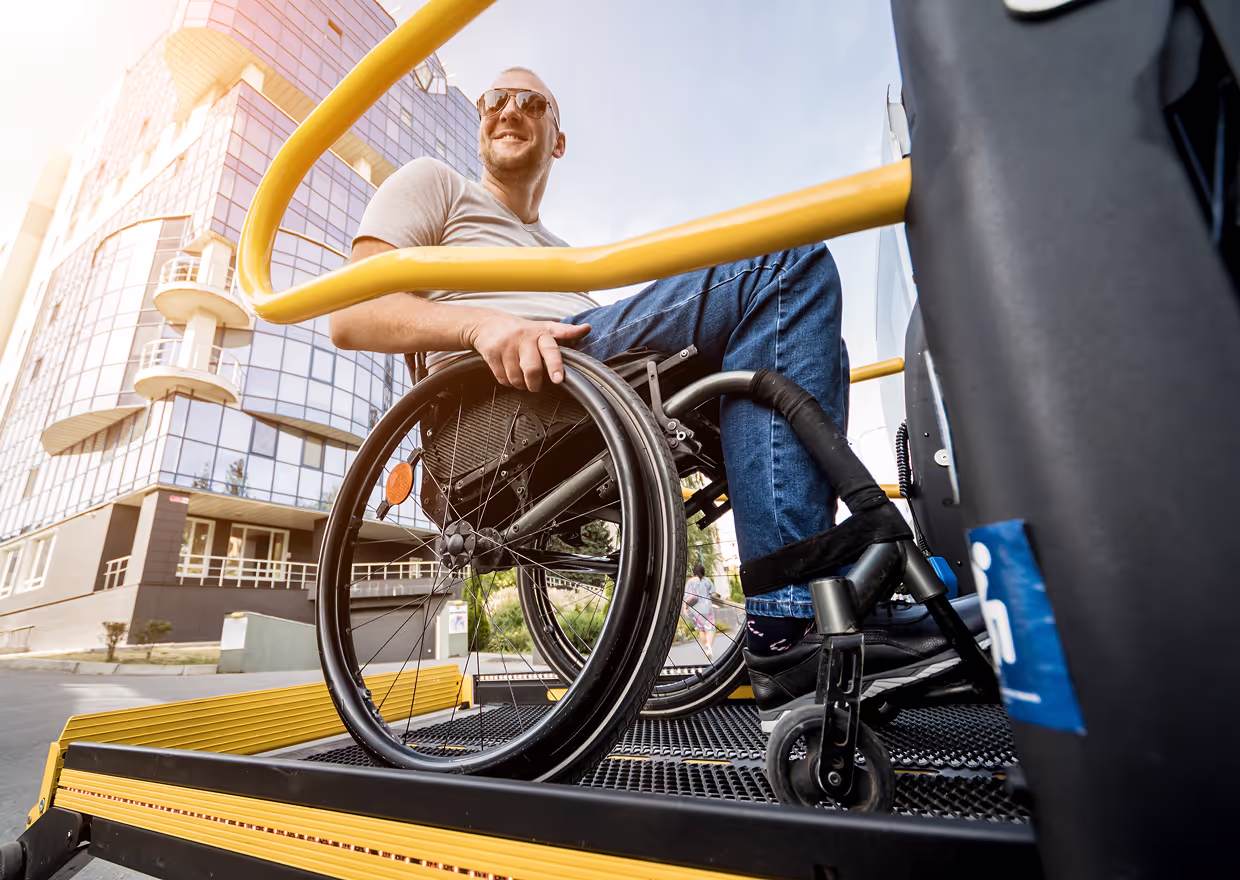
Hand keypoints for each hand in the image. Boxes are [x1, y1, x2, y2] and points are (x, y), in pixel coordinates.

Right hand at [466, 312, 591, 391]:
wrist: (487, 323)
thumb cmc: (521, 329)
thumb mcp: (544, 327)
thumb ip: (565, 331)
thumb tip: (586, 329)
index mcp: (540, 333)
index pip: (550, 349)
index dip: (555, 365)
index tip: (558, 379)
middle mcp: (523, 338)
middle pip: (532, 370)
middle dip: (535, 384)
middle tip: (536, 385)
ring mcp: (506, 346)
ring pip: (516, 378)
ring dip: (520, 384)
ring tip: (522, 376)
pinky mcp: (492, 354)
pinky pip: (503, 379)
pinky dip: (508, 381)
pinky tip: (509, 372)